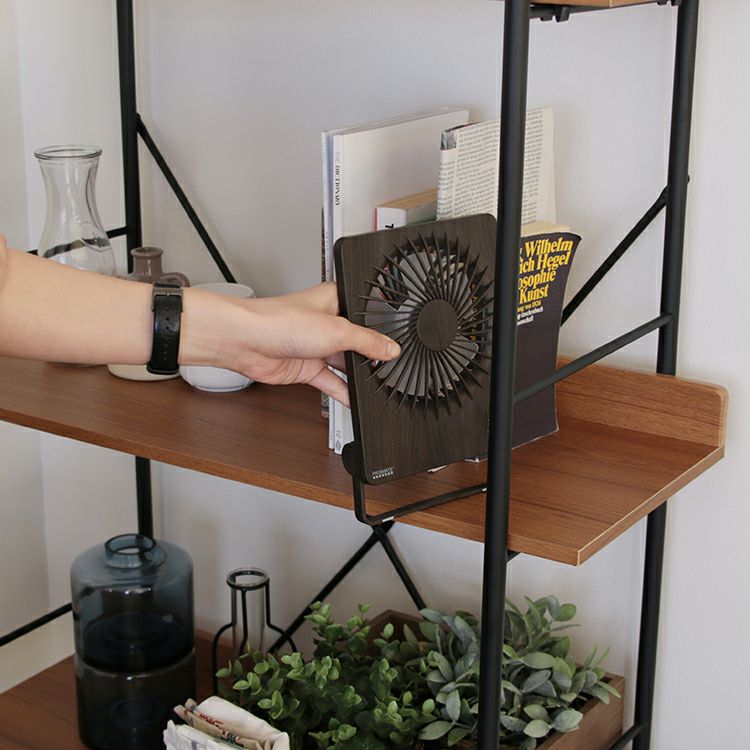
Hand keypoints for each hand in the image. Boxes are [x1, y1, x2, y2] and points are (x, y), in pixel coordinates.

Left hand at [189, 282, 399, 405]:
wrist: (246, 342)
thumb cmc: (279, 321)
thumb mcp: (337, 330)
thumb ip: (367, 342)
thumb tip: (391, 349)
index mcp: (335, 300)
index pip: (366, 314)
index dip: (382, 327)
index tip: (398, 342)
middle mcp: (326, 322)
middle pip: (358, 341)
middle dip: (370, 355)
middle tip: (388, 366)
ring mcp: (316, 346)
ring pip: (345, 363)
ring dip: (357, 374)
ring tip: (375, 383)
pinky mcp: (307, 367)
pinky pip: (331, 382)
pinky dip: (343, 391)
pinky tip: (355, 399)